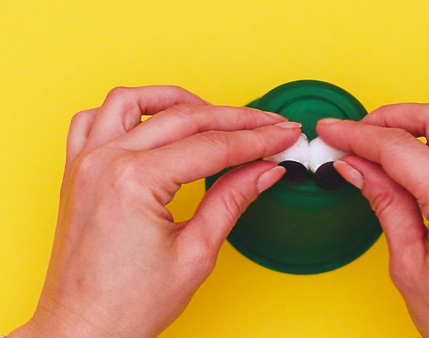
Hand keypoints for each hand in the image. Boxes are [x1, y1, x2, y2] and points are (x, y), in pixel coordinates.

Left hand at [11, 86, 300, 337]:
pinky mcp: (77, 172)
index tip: (284, 135)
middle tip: (269, 125)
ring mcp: (85, 163)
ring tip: (214, 113)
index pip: (213, 146)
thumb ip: (232, 199)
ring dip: (178, 101)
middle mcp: (105, 162)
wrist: (83, 331)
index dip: (257, 139)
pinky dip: (128, 112)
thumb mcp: (196, 253)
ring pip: (133, 102)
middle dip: (235, 119)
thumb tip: (264, 170)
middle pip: (184, 118)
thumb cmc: (128, 306)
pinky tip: (153, 122)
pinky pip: (94, 120)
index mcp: (134, 182)